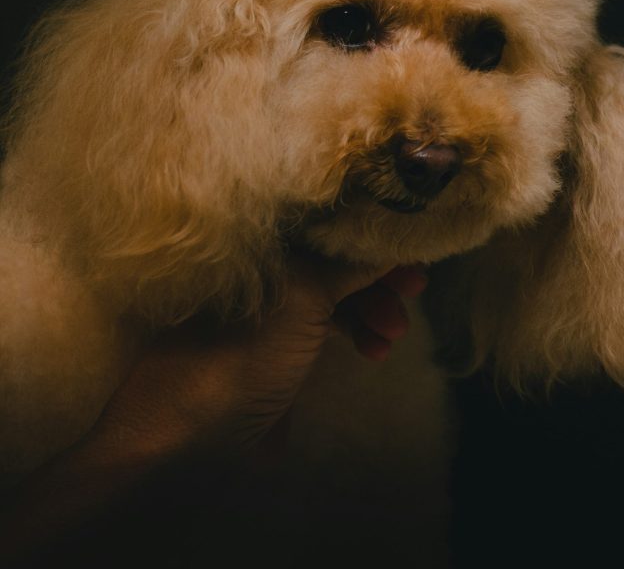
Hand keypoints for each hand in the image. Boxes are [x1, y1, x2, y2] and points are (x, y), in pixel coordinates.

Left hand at [0, 258, 426, 561]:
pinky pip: (317, 328)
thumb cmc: (242, 351)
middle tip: (414, 294)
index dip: (369, 230)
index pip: (326, 220)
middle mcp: (263, 266)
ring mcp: (265, 308)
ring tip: (389, 340)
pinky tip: (370, 353)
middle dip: (376, 274)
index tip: (411, 246)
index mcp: (261, 242)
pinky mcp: (269, 348)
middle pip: (331, 256)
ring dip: (367, 310)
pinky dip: (346, 335)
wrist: (180, 432)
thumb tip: (390, 225)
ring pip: (329, 294)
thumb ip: (349, 261)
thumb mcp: (304, 298)